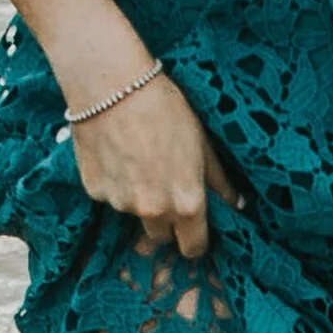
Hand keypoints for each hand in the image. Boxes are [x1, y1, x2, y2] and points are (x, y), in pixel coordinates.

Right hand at [67, 73, 240, 259]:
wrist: (111, 85)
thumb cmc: (165, 109)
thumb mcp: (202, 144)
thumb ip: (219, 181)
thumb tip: (238, 205)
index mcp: (187, 203)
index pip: (193, 248)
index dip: (195, 239)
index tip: (193, 229)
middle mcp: (153, 211)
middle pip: (161, 236)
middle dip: (166, 222)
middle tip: (165, 188)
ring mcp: (121, 203)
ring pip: (134, 214)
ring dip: (138, 199)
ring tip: (138, 160)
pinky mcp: (94, 191)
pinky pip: (110, 196)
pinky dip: (114, 183)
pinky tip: (116, 153)